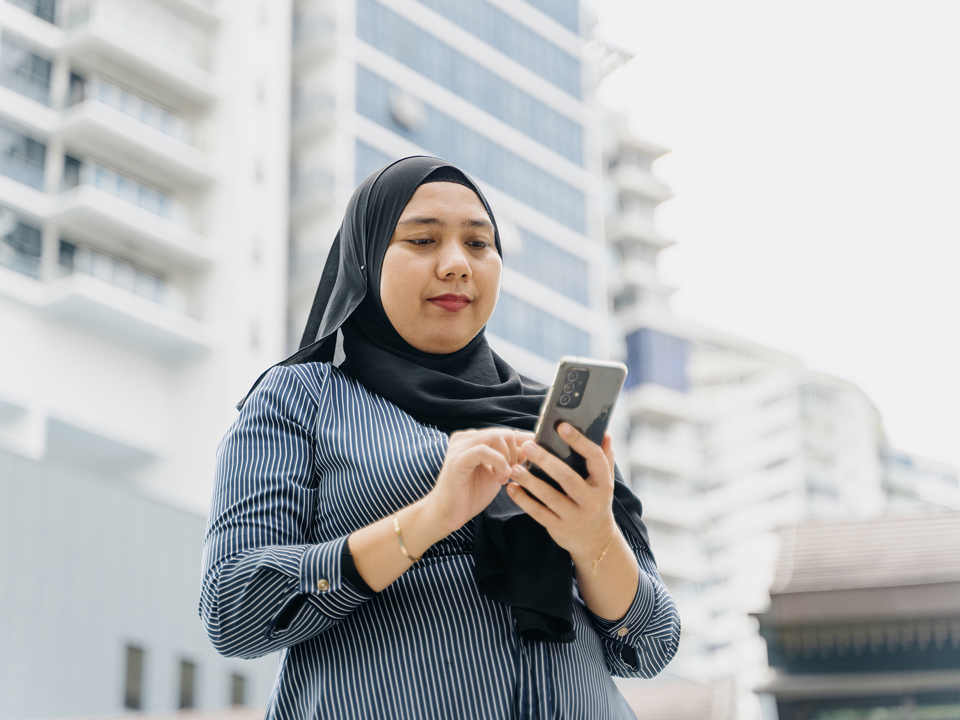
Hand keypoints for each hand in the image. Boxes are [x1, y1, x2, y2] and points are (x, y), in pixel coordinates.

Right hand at [425, 428, 534, 534]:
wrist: (449, 514)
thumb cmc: (472, 494)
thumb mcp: (499, 472)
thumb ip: (512, 457)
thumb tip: (532, 441)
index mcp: (474, 439)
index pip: (506, 432)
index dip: (521, 446)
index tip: (527, 463)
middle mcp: (466, 438)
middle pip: (503, 432)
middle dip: (515, 453)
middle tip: (513, 473)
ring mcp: (459, 446)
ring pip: (495, 437)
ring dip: (507, 458)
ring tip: (504, 477)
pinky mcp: (457, 460)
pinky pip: (483, 451)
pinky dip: (498, 462)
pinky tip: (500, 477)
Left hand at [506, 423, 617, 562]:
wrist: (596, 541)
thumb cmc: (596, 501)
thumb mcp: (604, 481)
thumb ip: (605, 457)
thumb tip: (605, 432)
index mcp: (604, 483)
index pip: (595, 458)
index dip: (579, 441)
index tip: (561, 426)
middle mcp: (591, 501)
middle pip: (567, 477)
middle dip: (545, 460)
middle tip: (527, 446)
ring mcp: (575, 516)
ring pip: (550, 497)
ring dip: (530, 481)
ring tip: (514, 467)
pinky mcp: (559, 528)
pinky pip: (538, 513)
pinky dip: (523, 500)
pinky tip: (511, 488)